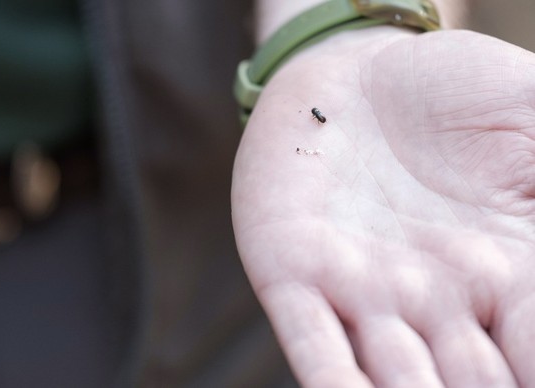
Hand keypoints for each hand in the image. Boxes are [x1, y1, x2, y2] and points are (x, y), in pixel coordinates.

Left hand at [232, 27, 534, 386]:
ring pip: (399, 382)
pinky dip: (337, 385)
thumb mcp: (532, 117)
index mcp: (508, 272)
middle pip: (477, 387)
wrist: (355, 73)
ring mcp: (364, 291)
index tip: (530, 376)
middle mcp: (438, 300)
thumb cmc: (451, 92)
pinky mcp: (295, 272)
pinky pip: (315, 346)